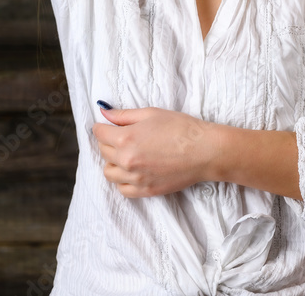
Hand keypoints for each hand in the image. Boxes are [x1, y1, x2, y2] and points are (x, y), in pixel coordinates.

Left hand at [93, 105, 217, 197]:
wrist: (204, 151)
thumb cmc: (181, 128)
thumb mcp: (152, 113)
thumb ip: (124, 115)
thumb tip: (104, 114)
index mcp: (126, 138)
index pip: (99, 133)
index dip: (102, 127)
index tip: (106, 125)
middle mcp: (127, 160)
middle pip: (103, 151)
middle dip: (108, 142)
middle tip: (120, 136)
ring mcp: (135, 178)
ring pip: (109, 173)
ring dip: (112, 162)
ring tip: (125, 155)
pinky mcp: (146, 190)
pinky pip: (122, 189)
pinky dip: (122, 180)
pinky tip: (132, 171)